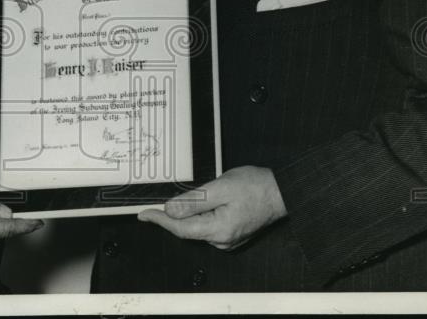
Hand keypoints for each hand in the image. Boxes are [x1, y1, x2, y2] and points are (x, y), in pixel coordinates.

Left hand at [138, 166, 285, 249]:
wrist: (281, 191)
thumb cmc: (256, 187)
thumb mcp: (220, 188)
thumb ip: (194, 200)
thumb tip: (170, 210)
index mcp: (218, 230)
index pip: (180, 228)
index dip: (159, 221)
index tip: (144, 215)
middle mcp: (222, 240)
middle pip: (188, 229)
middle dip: (174, 215)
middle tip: (160, 202)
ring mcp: (228, 239)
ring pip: (198, 226)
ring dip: (190, 213)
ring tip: (197, 194)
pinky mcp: (232, 234)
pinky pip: (209, 225)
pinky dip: (201, 215)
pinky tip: (206, 202)